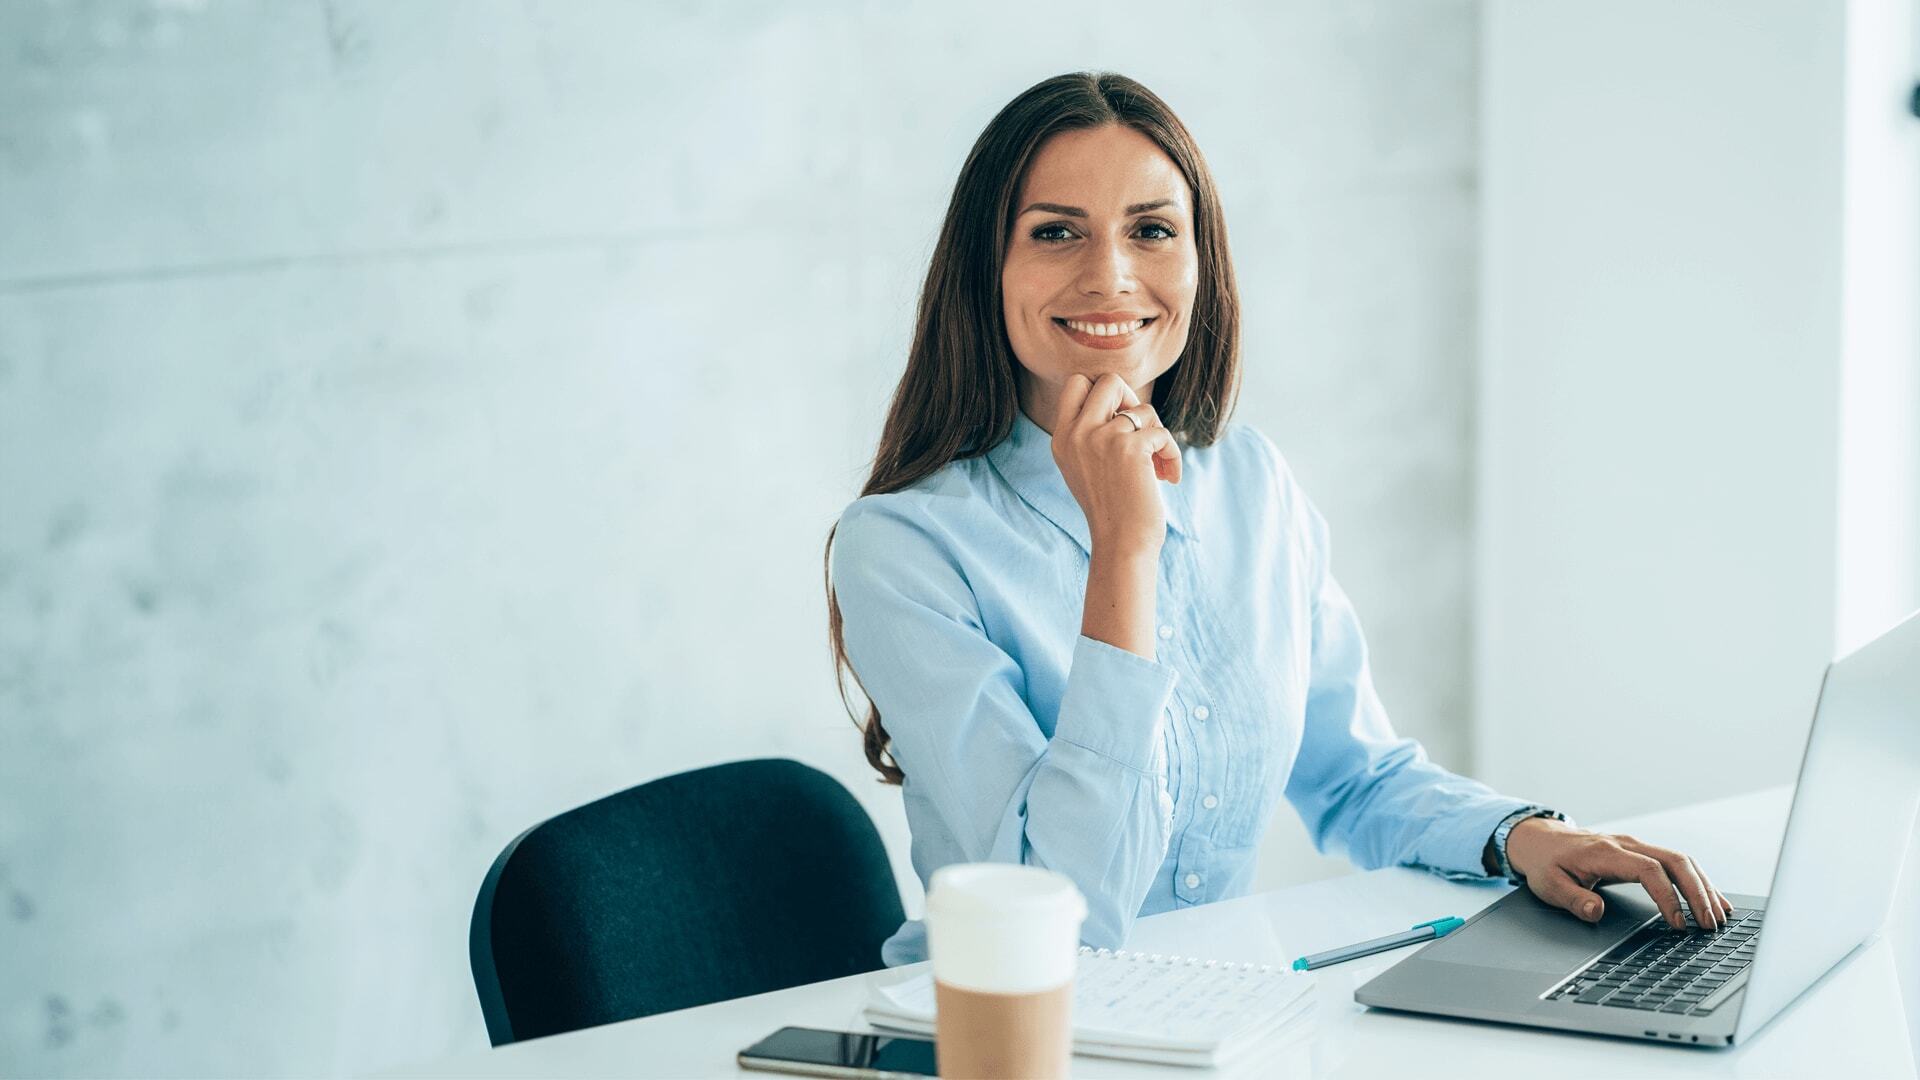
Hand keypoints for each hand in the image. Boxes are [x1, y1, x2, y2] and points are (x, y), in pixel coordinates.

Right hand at [1050, 373, 1182, 555]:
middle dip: (1133, 400)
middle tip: (1141, 429)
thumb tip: (1124, 396)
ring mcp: (1101, 438)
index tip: (1120, 418)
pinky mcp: (1130, 448)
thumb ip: (1093, 431)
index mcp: (1062, 437)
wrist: (1121, 544)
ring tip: (1158, 465)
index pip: (1077, 383)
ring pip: (1143, 410)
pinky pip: (1161, 432)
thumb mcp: (1087, 465)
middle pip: (1109, 380)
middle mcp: (1077, 433)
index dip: (1104, 392)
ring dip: (1157, 436)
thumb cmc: (1112, 509)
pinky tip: (1168, 477)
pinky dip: (1171, 454)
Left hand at [1503, 816, 1734, 930]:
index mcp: (1606, 853)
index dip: (1667, 897)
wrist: (1541, 840)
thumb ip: (1573, 899)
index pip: (1649, 870)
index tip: (1677, 924)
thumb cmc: (1547, 864)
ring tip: (1720, 916)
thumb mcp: (1550, 885)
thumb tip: (1596, 911)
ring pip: (1681, 861)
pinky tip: (1712, 899)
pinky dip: (1697, 881)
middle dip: (1698, 892)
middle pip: (1676, 861)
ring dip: (1703, 887)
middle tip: (1710, 924)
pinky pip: (1676, 863)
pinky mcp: (1641, 852)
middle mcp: (1627, 845)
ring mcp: (1637, 846)